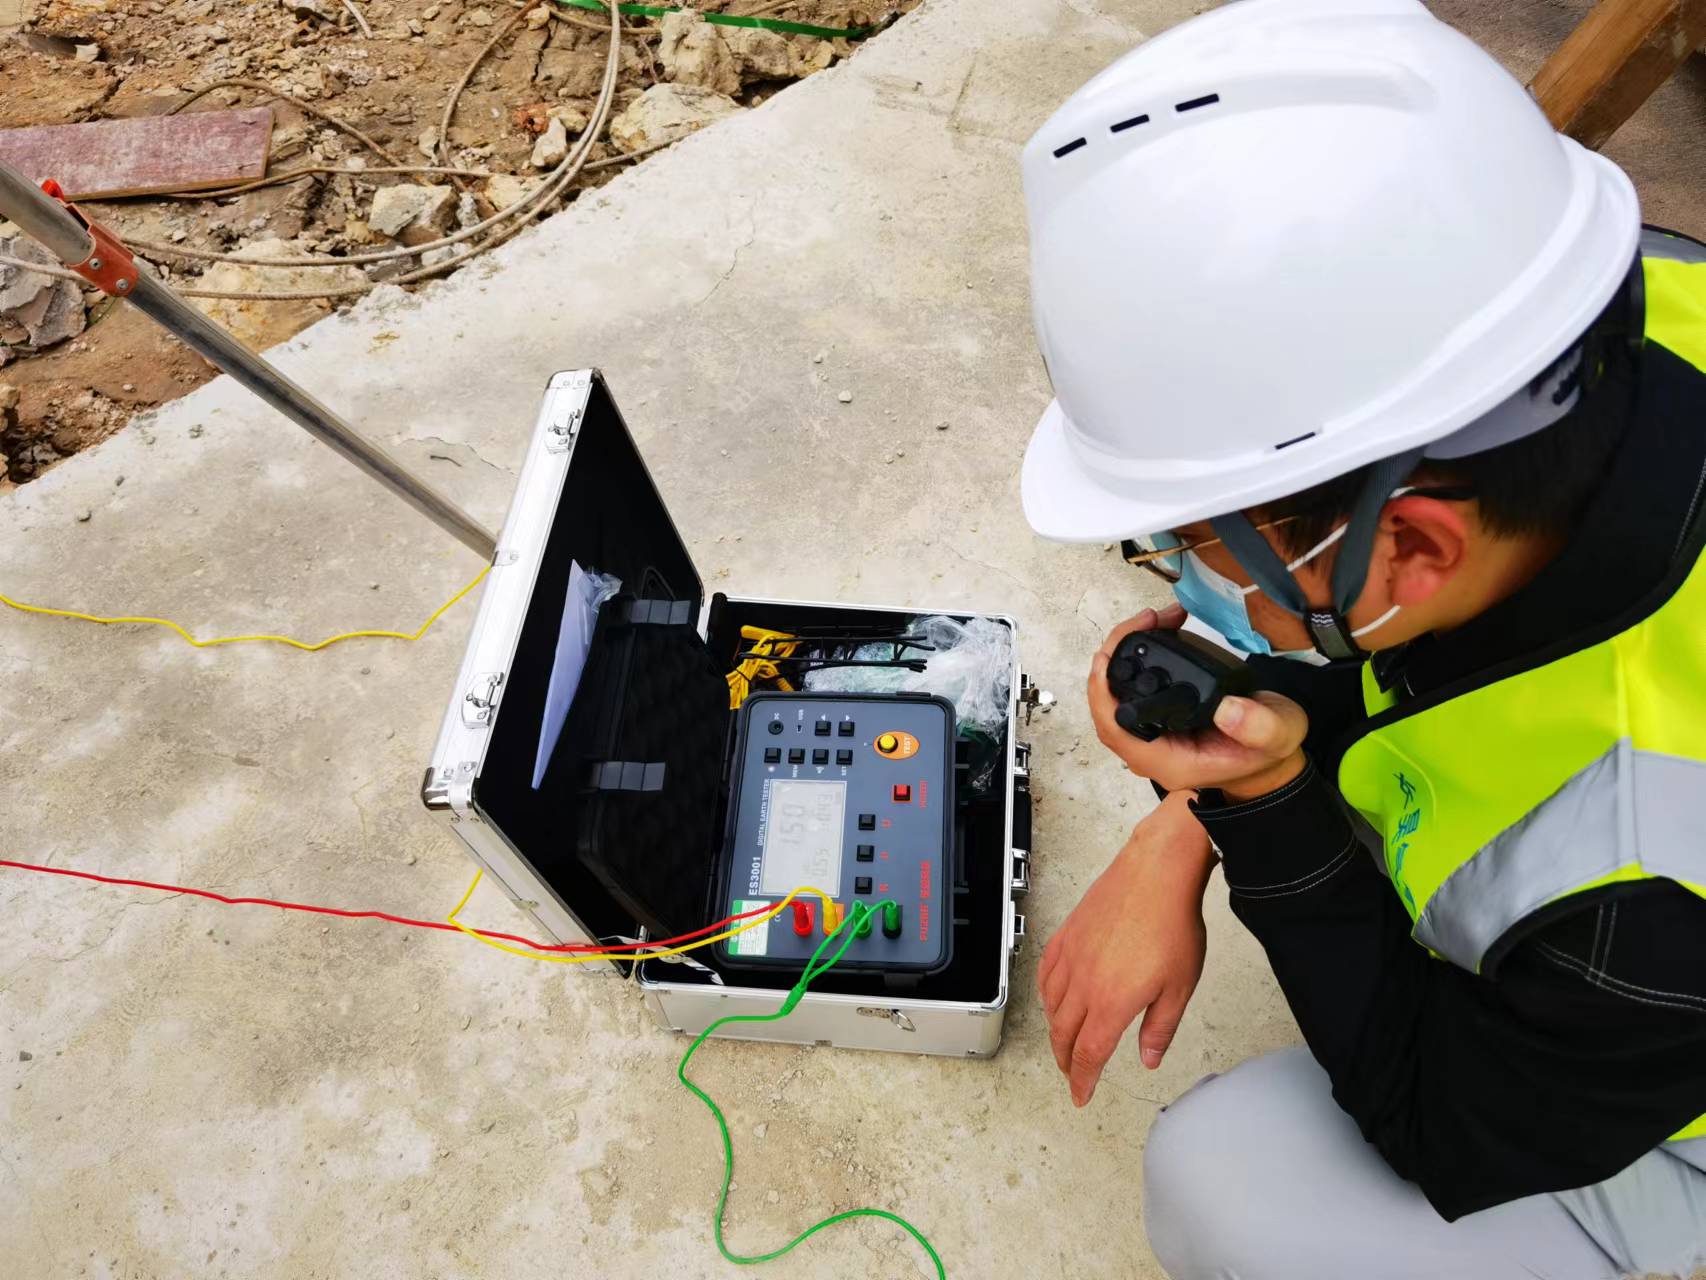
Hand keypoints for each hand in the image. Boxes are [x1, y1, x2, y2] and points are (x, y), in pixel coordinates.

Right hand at [1038, 793, 1213, 1105]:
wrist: (1156, 873)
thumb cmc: (1172, 924)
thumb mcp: (1179, 987)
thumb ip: (1159, 1028)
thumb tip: (1147, 1058)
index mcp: (1111, 1002)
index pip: (1089, 1054)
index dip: (1083, 1080)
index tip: (1082, 1096)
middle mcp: (1083, 983)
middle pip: (1064, 1034)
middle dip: (1067, 1061)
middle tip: (1074, 1075)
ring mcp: (1071, 957)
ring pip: (1051, 1007)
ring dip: (1056, 1031)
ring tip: (1065, 1042)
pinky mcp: (1066, 935)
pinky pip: (1046, 974)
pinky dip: (1046, 995)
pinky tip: (1053, 998)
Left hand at [1088, 607, 1309, 800]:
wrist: (1271, 758)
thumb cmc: (1269, 753)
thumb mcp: (1277, 737)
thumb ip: (1256, 726)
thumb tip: (1226, 707)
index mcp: (1168, 760)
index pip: (1115, 729)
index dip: (1102, 694)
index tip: (1107, 658)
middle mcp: (1151, 747)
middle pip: (1110, 703)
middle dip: (1117, 656)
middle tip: (1144, 621)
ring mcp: (1153, 731)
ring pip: (1120, 690)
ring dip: (1130, 650)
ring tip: (1157, 618)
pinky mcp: (1160, 715)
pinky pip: (1136, 685)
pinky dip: (1143, 654)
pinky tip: (1159, 628)